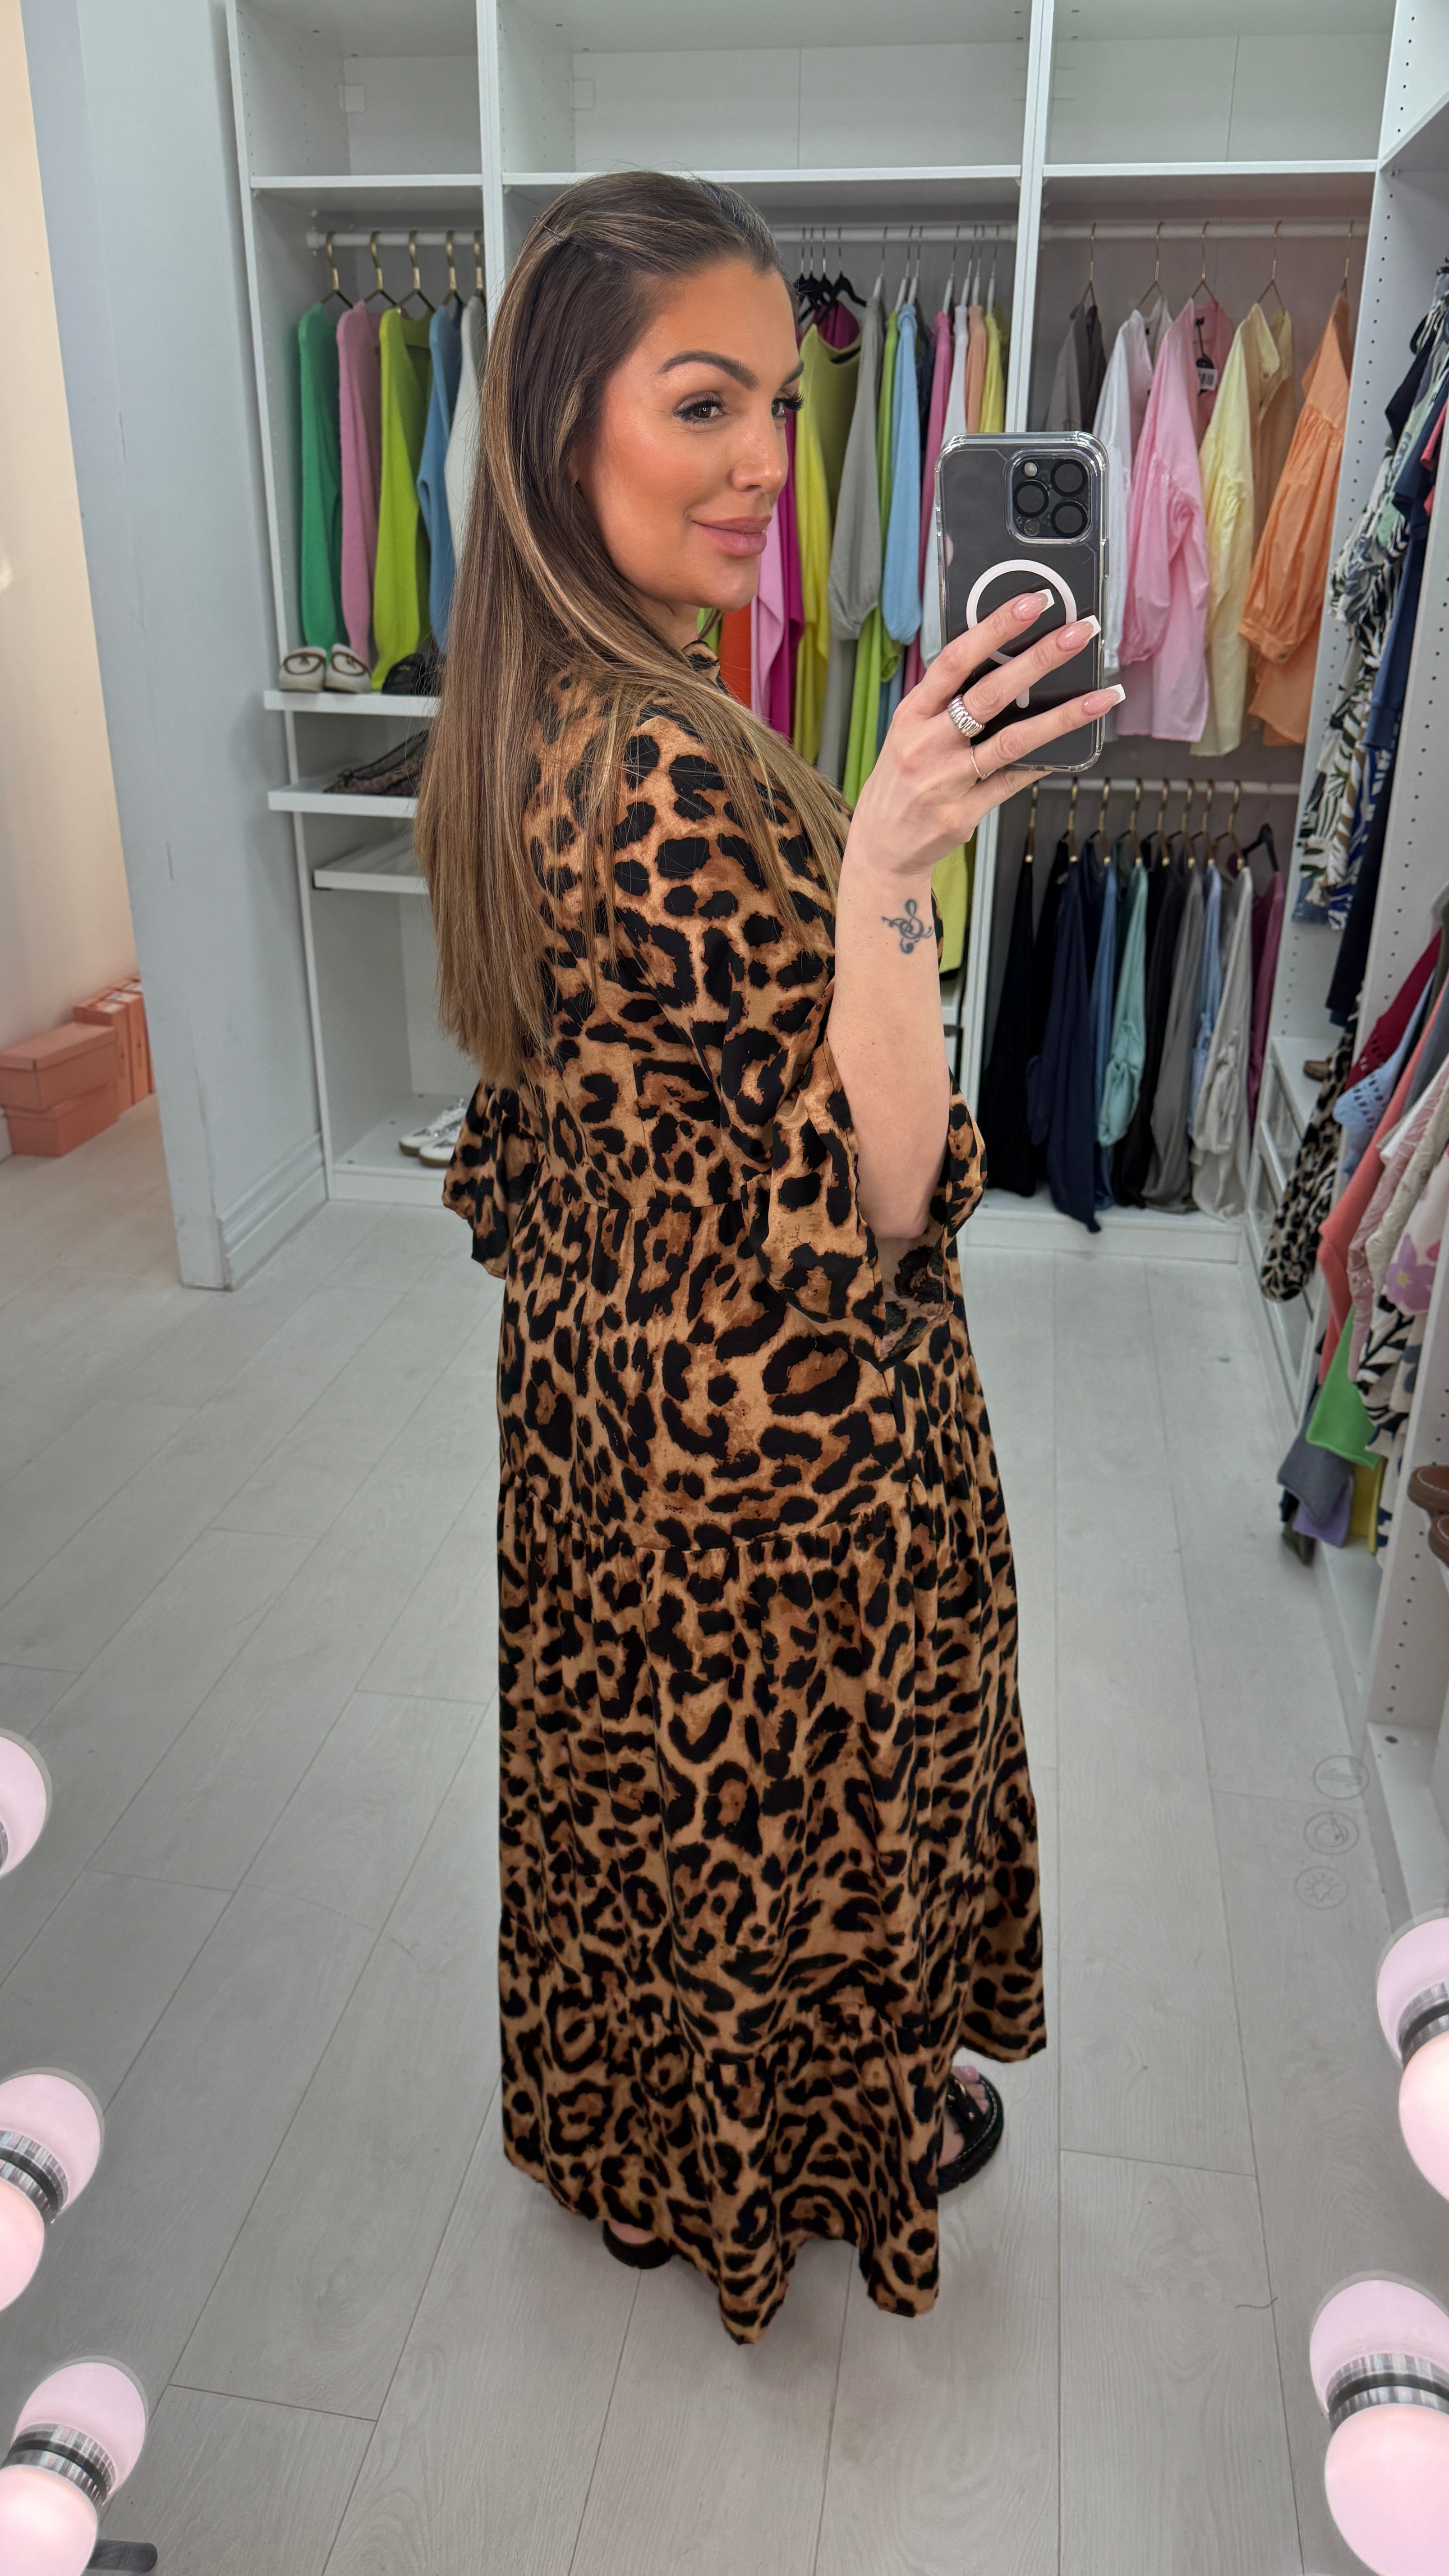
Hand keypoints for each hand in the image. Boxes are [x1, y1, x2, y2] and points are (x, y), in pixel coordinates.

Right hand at [847, 590, 1123, 882]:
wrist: (882, 847)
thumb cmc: (903, 780)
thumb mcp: (910, 732)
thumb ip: (946, 701)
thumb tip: (1005, 661)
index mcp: (911, 714)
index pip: (955, 661)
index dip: (994, 629)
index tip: (1032, 602)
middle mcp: (926, 745)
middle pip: (989, 694)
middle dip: (1038, 658)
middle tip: (1079, 632)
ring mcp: (946, 781)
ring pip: (1013, 741)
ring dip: (1063, 716)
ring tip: (1104, 695)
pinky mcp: (965, 812)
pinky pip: (1014, 781)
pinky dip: (1046, 761)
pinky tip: (1076, 746)